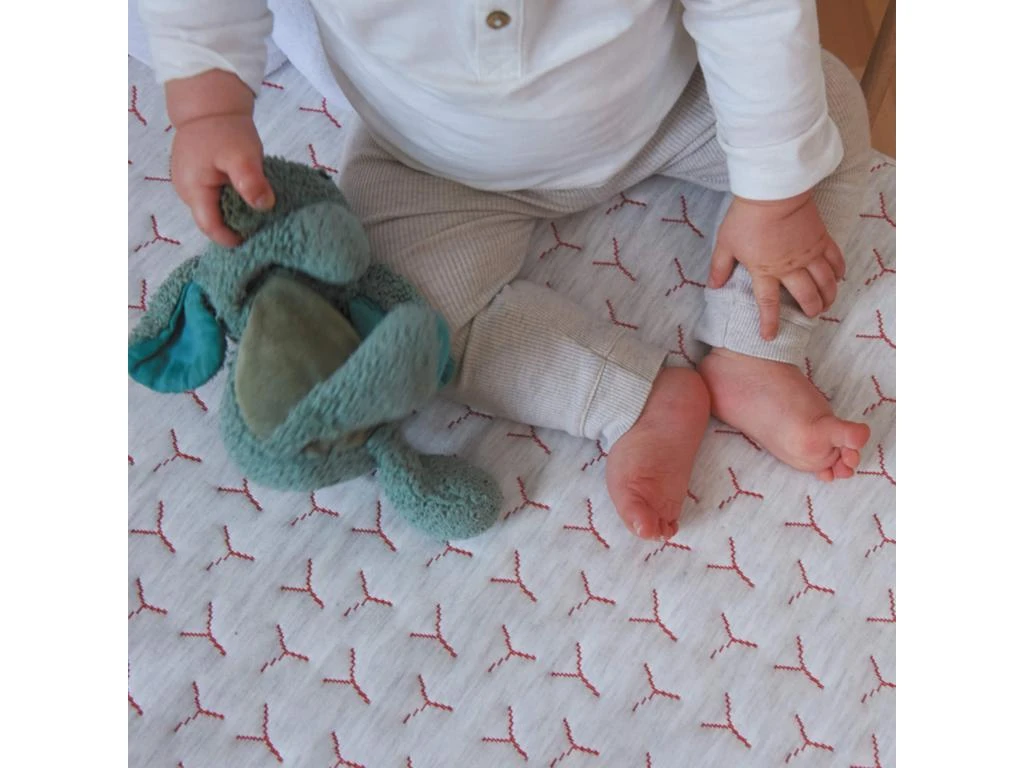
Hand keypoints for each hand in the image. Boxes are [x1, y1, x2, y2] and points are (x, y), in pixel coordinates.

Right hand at [166, 70, 274, 246]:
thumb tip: (264, 206)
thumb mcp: (243, 155)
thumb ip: (250, 181)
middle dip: (233, 227)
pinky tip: (246, 196)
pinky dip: (230, 200)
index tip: (252, 239)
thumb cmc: (224, 129)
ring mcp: (189, 184)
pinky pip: (213, 197)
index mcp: (193, 189)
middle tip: (259, 226)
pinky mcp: (197, 177)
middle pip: (210, 220)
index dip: (230, 238)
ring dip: (232, 213)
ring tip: (255, 211)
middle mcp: (186, 191)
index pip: (210, 227)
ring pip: (212, 209)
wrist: (210, 104)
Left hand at [708, 192, 844, 339]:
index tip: (770, 336)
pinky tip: (839, 278)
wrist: (773, 191)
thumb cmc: (746, 217)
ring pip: (825, 282)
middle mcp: (790, 267)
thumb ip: (720, 266)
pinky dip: (839, 271)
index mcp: (765, 271)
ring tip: (827, 304)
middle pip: (805, 295)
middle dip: (810, 309)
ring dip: (828, 296)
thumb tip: (713, 286)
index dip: (769, 322)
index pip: (767, 303)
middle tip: (811, 315)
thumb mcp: (725, 243)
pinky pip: (835, 259)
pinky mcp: (822, 239)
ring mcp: (809, 254)